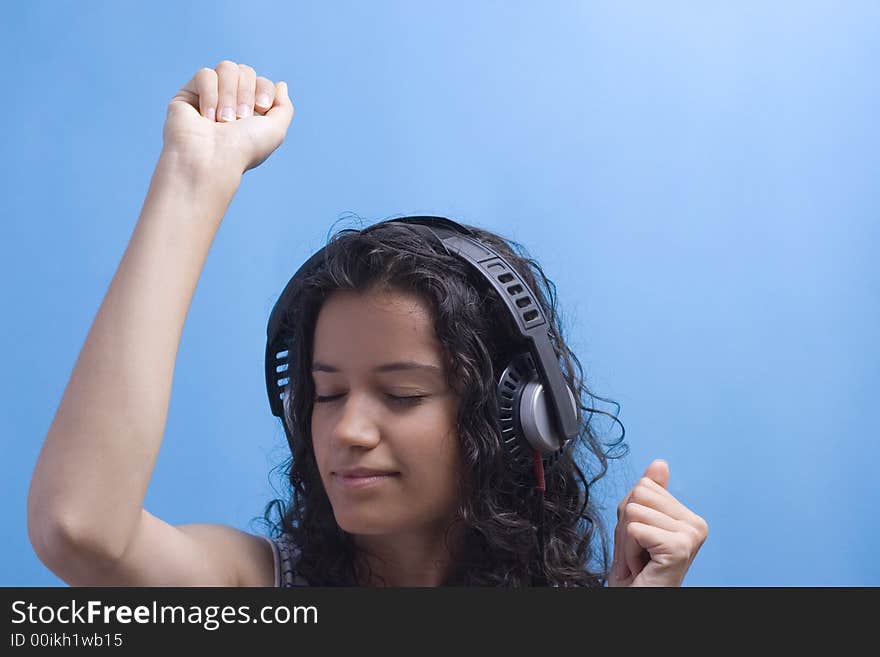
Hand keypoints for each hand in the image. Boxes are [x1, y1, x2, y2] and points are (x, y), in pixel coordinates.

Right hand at [162, 60, 293, 178]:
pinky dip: (210, 94)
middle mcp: (231, 102)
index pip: (262, 81)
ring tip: (223, 120)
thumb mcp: (276, 130)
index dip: (264, 90)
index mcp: (251, 110)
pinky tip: (206, 116)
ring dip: (229, 95)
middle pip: (245, 71)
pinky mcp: (188, 95)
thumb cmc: (244, 149)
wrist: (212, 159)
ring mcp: (209, 96)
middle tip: (239, 119)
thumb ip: (284, 107)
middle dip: (246, 93)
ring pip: (226, 68)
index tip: (261, 108)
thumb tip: (281, 84)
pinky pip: (205, 74)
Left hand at [608, 459, 707, 586]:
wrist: (636, 600)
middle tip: (639, 552)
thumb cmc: (637, 574)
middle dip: (627, 525)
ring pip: (634, 510)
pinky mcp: (680, 547)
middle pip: (639, 492)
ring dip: (627, 541)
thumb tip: (660, 464)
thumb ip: (648, 496)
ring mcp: (691, 535)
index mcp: (689, 517)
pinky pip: (634, 529)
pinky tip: (642, 567)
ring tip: (641, 560)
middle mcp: (697, 524)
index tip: (641, 541)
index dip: (630, 514)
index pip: (644, 485)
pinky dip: (628, 551)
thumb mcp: (635, 526)